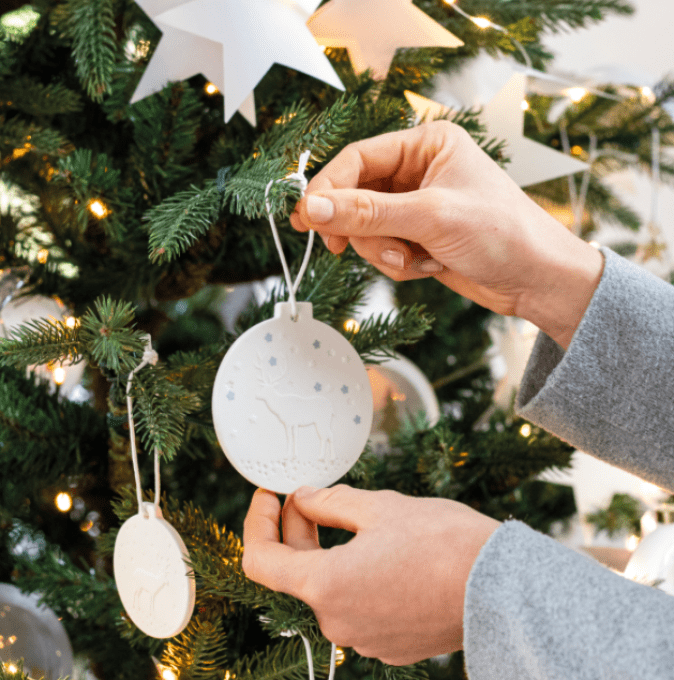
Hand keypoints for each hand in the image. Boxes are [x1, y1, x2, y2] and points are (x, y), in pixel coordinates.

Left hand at [242, 484, 499, 664]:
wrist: (502, 587)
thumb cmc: (442, 541)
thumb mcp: (379, 506)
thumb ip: (328, 502)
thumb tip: (302, 499)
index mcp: (326, 586)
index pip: (260, 560)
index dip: (257, 522)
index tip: (269, 496)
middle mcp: (338, 621)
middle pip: (295, 572)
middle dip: (297, 530)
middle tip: (311, 495)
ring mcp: (364, 638)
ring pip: (327, 587)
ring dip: (327, 551)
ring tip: (351, 516)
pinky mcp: (389, 643)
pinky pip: (356, 604)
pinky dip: (353, 574)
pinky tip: (377, 549)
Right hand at [290, 121, 602, 349]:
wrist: (537, 280)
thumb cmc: (504, 234)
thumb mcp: (431, 218)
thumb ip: (368, 212)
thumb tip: (314, 207)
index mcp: (427, 145)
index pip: (359, 158)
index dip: (329, 188)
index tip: (308, 217)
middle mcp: (419, 171)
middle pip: (357, 195)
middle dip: (360, 227)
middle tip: (343, 247)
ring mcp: (418, 206)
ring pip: (367, 227)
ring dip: (383, 251)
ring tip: (412, 261)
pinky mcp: (418, 237)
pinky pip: (383, 248)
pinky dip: (398, 263)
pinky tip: (429, 266)